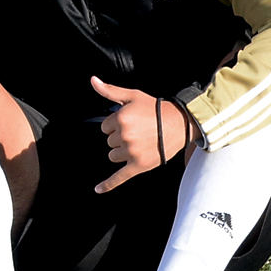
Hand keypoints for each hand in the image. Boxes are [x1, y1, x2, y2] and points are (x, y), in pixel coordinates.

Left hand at [91, 76, 190, 190]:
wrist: (178, 123)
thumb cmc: (155, 109)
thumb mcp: (132, 96)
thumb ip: (110, 91)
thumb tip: (93, 81)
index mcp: (120, 119)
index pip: (105, 127)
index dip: (115, 124)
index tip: (129, 122)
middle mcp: (124, 136)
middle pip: (109, 141)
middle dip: (120, 136)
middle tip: (138, 131)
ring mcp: (131, 152)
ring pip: (113, 155)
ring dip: (122, 151)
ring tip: (139, 142)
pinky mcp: (138, 166)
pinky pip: (119, 177)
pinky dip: (108, 185)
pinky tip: (98, 189)